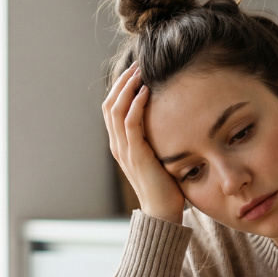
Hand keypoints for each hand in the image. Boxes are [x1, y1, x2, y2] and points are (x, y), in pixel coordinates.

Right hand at [102, 63, 184, 224]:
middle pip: (109, 105)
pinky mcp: (136, 155)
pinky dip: (135, 105)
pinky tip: (145, 91)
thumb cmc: (165, 185)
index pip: (112, 109)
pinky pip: (130, 124)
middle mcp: (117, 145)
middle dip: (121, 82)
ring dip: (127, 88)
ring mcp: (124, 150)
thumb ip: (155, 140)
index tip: (134, 71)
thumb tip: (168, 120)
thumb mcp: (157, 157)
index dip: (119, 87)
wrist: (162, 211)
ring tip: (140, 72)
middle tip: (136, 65)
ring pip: (116, 110)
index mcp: (120, 145)